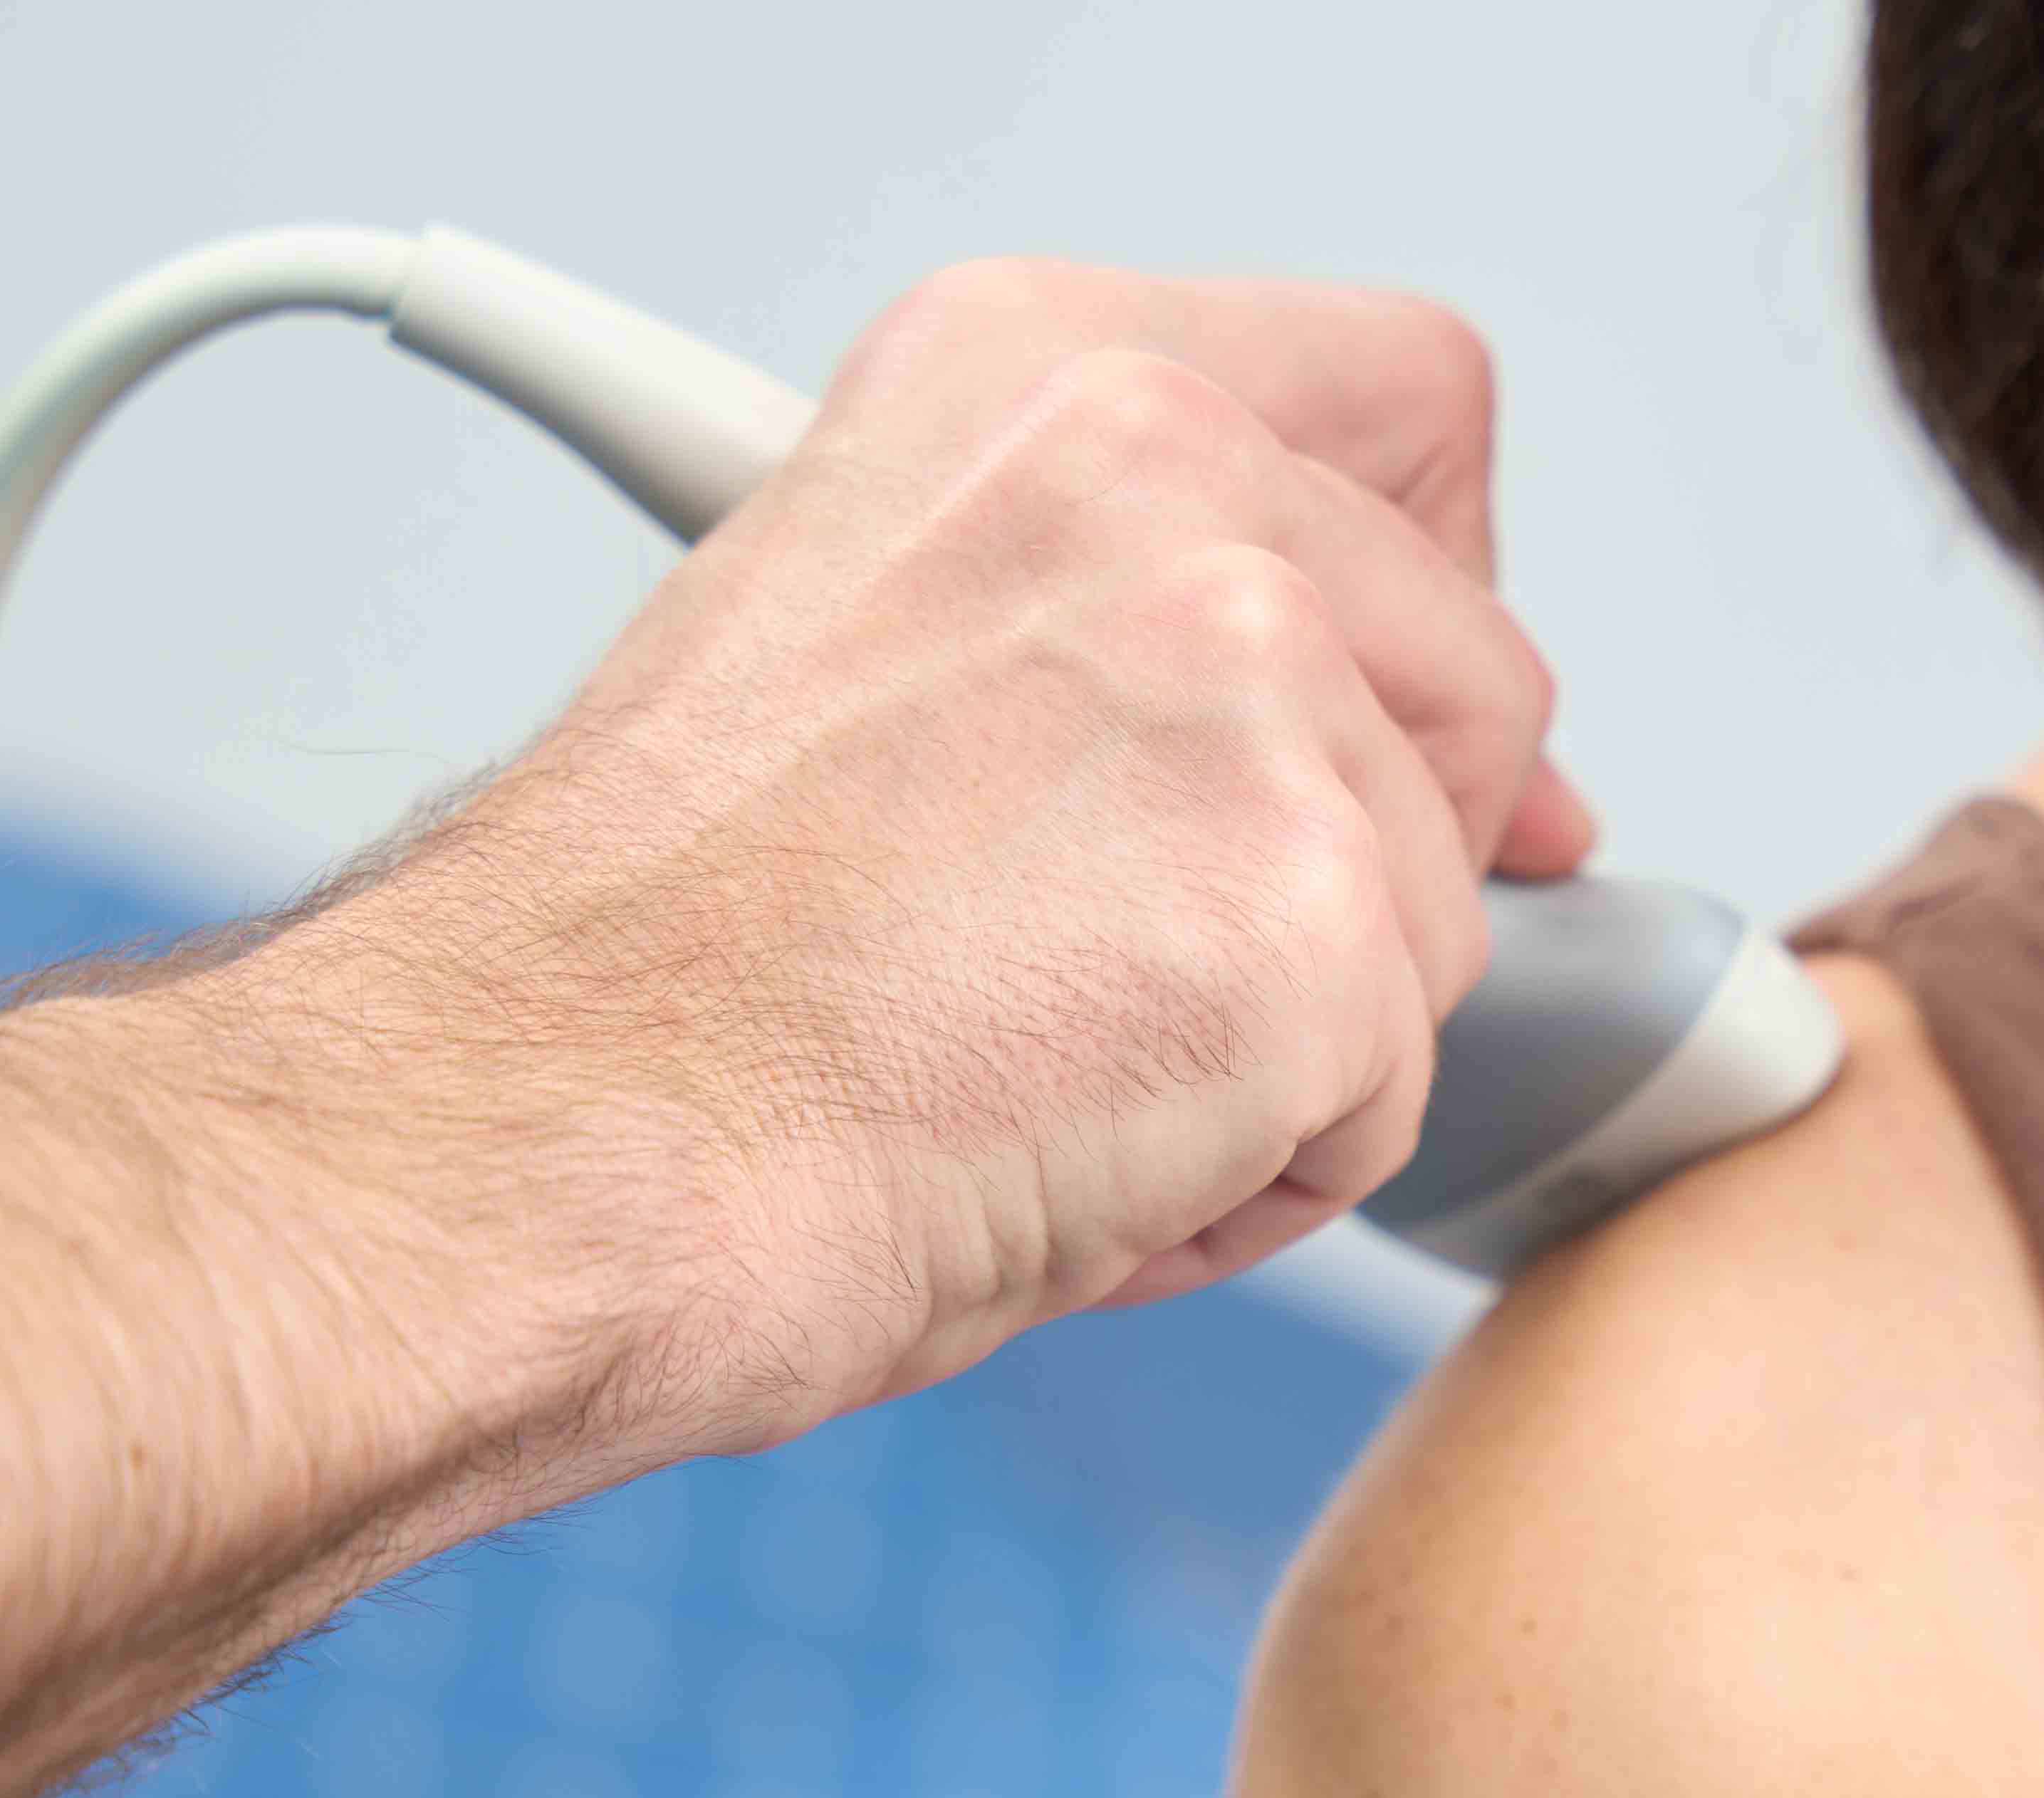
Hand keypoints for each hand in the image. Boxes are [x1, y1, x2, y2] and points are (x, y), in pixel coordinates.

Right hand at [218, 254, 1596, 1474]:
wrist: (563, 1129)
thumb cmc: (673, 951)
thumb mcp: (894, 629)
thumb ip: (1130, 603)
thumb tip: (1359, 702)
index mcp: (1050, 374)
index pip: (1408, 407)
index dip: (1442, 578)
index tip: (1413, 709)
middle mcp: (1168, 480)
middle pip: (1481, 676)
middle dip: (1381, 852)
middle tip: (1166, 957)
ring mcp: (1257, 696)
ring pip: (1438, 913)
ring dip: (1288, 1038)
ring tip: (1051, 1058)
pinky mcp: (1313, 924)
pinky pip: (1389, 1097)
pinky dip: (1256, 1177)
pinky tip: (1074, 1151)